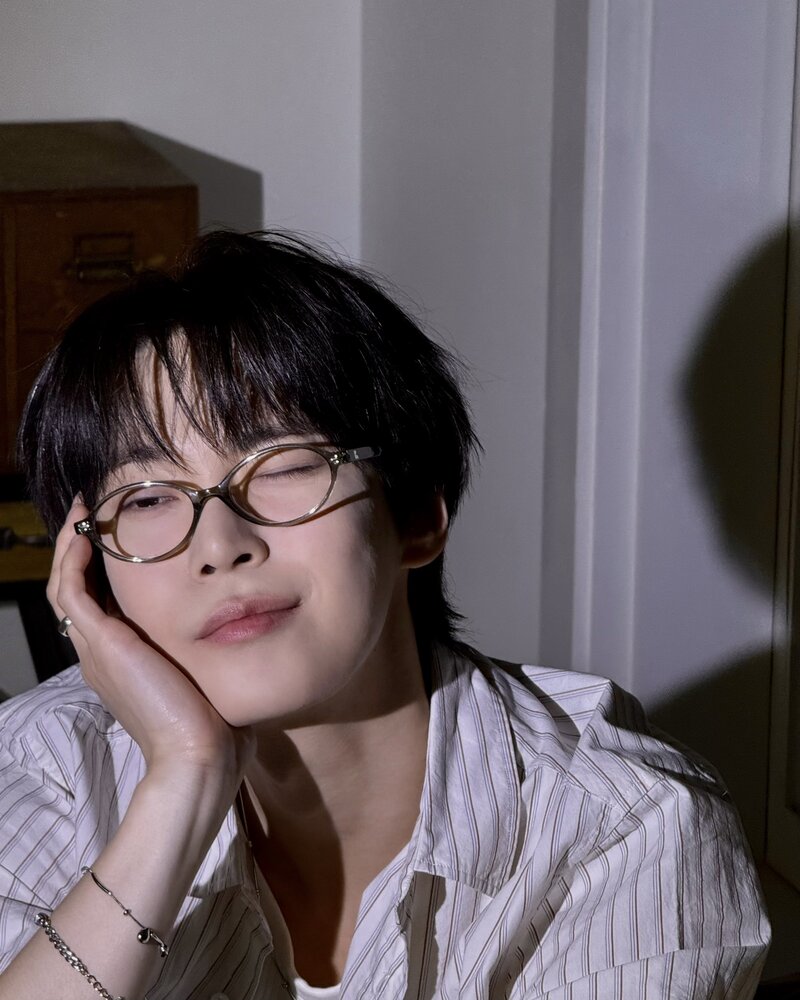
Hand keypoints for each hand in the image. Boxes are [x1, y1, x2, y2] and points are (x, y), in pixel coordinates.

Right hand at [47, 499, 253, 785]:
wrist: (200, 755)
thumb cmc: (213, 726)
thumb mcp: (206, 678)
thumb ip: (207, 654)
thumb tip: (239, 634)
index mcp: (122, 664)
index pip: (99, 607)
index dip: (101, 571)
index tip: (116, 538)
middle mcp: (102, 656)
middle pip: (74, 593)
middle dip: (80, 551)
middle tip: (90, 514)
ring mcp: (97, 651)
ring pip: (65, 587)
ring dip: (71, 547)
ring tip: (83, 513)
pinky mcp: (102, 644)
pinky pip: (71, 591)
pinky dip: (73, 559)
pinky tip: (85, 532)